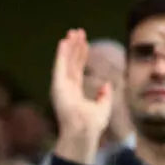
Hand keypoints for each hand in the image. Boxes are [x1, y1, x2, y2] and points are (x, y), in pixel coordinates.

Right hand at [50, 30, 113, 162]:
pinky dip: (62, 54)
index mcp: (74, 91)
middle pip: (71, 62)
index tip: (85, 42)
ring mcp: (61, 85)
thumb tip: (106, 85)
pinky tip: (64, 42)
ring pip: (65, 61)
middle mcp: (66, 86)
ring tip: (73, 32)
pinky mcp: (58, 85)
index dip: (81, 55)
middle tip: (78, 31)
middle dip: (75, 46)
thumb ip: (104, 95)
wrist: (84, 133)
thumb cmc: (92, 125)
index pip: (78, 68)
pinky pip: (60, 66)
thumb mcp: (103, 107)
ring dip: (69, 46)